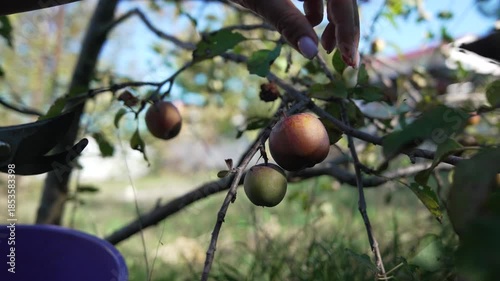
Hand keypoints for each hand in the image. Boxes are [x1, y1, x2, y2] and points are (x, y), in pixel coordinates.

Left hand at [233, 0, 359, 66]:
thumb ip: (288, 22)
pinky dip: (318, 8)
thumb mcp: (262, 0)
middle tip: (346, 60)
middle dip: (345, 28)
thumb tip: (312, 53)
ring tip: (326, 46)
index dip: (348, 28)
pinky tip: (310, 23)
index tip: (349, 59)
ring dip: (333, 20)